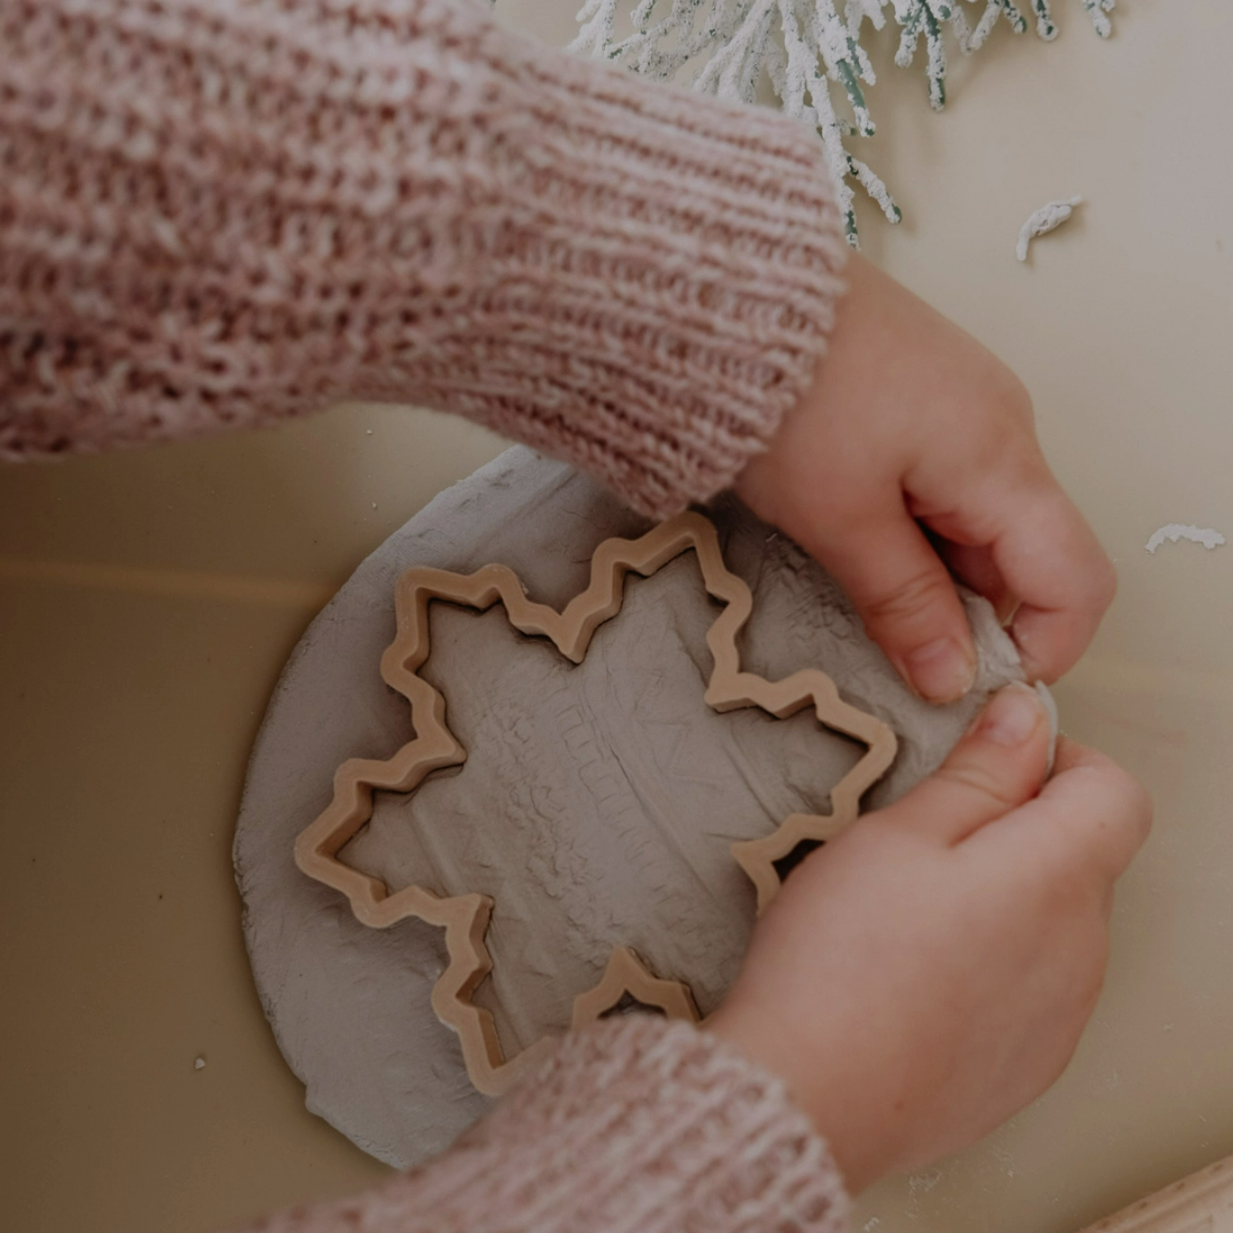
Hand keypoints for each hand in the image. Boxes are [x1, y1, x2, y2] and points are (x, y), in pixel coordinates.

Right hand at [707, 684, 1150, 1192]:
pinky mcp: (1027, 1065)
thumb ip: (979, 772)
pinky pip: (1031, 987)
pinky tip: (915, 974)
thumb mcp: (899, 832)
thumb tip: (1026, 719)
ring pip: (1053, 922)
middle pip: (1081, 857)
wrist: (809, 1096)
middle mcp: (1082, 952)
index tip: (992, 767)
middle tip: (921, 840)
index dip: (1057, 762)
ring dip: (1002, 900)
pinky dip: (990, 964)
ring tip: (906, 916)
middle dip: (1016, 830)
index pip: (1116, 792)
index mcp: (1058, 879)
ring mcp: (1060, 1018)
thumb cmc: (842, 960)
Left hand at [735, 253, 1114, 701]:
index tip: (974, 684)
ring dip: (931, 565)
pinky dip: (911, 520)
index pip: (1077, 579)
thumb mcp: (841, 520)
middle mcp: (1004, 427)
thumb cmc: (788, 396)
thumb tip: (952, 677)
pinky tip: (849, 520)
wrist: (735, 293)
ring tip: (850, 563)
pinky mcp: (923, 392)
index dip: (1043, 647)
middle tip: (888, 632)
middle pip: (1024, 552)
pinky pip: (943, 478)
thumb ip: (904, 603)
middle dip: (970, 610)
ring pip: (977, 519)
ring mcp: (965, 404)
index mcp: (1002, 459)